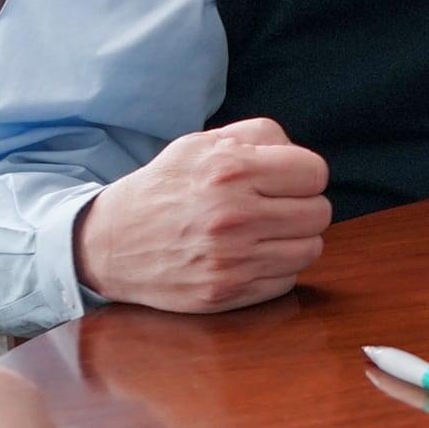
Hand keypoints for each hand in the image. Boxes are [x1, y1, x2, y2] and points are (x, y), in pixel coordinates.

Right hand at [72, 118, 331, 313]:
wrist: (109, 244)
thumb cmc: (166, 188)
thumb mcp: (203, 143)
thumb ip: (260, 135)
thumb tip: (300, 156)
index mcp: (231, 170)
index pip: (315, 173)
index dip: (304, 175)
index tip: (286, 181)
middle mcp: (233, 215)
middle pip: (319, 213)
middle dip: (302, 207)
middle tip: (274, 208)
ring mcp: (231, 259)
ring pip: (310, 249)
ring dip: (294, 240)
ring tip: (264, 233)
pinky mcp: (226, 293)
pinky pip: (287, 279)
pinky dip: (276, 269)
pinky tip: (249, 256)